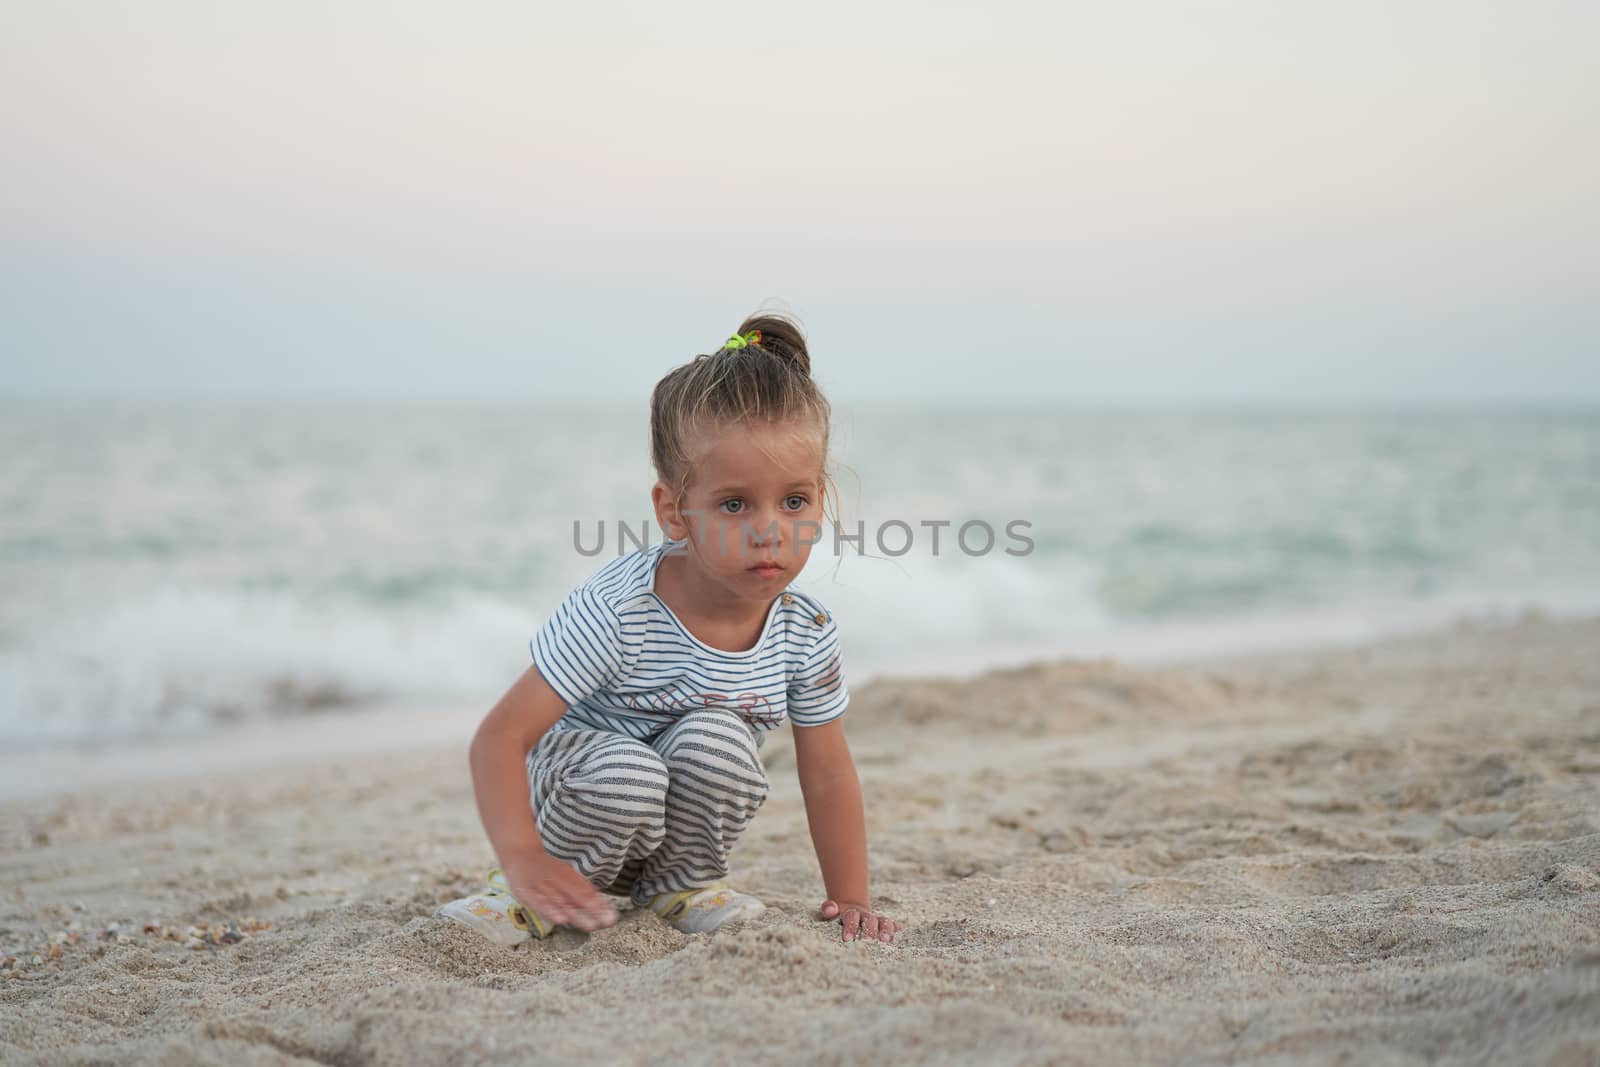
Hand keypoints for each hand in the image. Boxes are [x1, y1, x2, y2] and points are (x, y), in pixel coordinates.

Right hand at [503, 853, 618, 932]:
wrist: (520, 854)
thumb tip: (601, 904)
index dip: (599, 905)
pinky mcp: (529, 894)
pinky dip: (551, 911)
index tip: (612, 916)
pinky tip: (561, 920)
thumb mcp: (565, 874)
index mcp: (569, 876)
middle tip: (607, 923)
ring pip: (562, 902)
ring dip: (576, 915)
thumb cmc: (546, 869)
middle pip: (578, 898)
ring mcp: (544, 887)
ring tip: (590, 926)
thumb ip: (581, 890)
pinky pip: (541, 904)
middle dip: (593, 911)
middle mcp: (559, 881)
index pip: (586, 892)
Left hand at [818, 898, 901, 942]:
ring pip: (883, 921)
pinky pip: (891, 924)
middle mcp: (865, 916)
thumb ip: (828, 908)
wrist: (849, 910)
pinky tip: (900, 930)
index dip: (850, 926)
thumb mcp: (831, 911)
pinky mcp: (883, 925)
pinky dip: (895, 927)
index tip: (847, 938)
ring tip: (886, 939)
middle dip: (869, 930)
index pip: (852, 917)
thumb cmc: (837, 916)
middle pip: (869, 919)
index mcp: (851, 913)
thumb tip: (830, 909)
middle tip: (867, 940)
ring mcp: (875, 920)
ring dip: (885, 929)